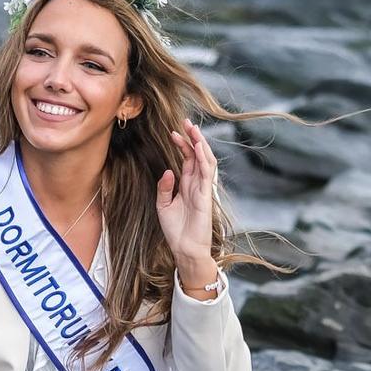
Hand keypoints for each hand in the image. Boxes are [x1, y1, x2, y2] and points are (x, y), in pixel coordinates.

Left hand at [156, 117, 216, 262]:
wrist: (184, 249)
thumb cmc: (175, 230)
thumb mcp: (163, 205)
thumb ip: (165, 187)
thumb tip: (168, 170)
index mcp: (187, 185)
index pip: (188, 159)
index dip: (182, 145)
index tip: (173, 133)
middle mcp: (197, 184)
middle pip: (198, 155)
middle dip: (193, 138)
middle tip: (186, 121)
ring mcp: (203, 189)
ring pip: (206, 160)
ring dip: (200, 144)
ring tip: (193, 129)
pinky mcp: (206, 197)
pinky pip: (207, 174)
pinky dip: (204, 159)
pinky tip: (199, 147)